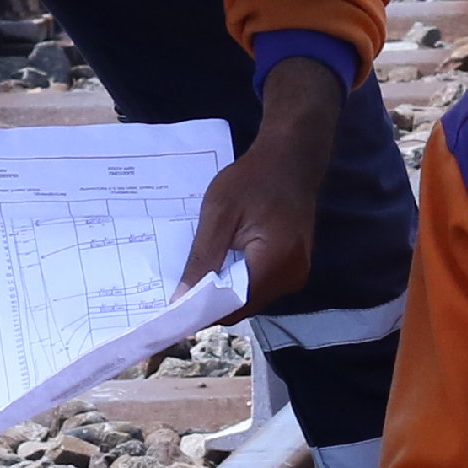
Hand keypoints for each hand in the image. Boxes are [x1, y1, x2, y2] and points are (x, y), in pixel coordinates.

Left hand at [182, 56, 342, 312]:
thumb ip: (202, 259)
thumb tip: (180, 300)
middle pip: (242, 307)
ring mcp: (295, 275)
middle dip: (211, 301)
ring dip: (225, 290)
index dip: (202, 310)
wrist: (291, 158)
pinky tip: (222, 264)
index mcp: (275, 266)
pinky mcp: (293, 267)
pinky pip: (260, 285)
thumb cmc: (254, 179)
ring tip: (199, 274)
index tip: (172, 306)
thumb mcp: (219, 214)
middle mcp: (290, 279)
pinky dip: (239, 280)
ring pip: (250, 298)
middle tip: (179, 288)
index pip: (232, 308)